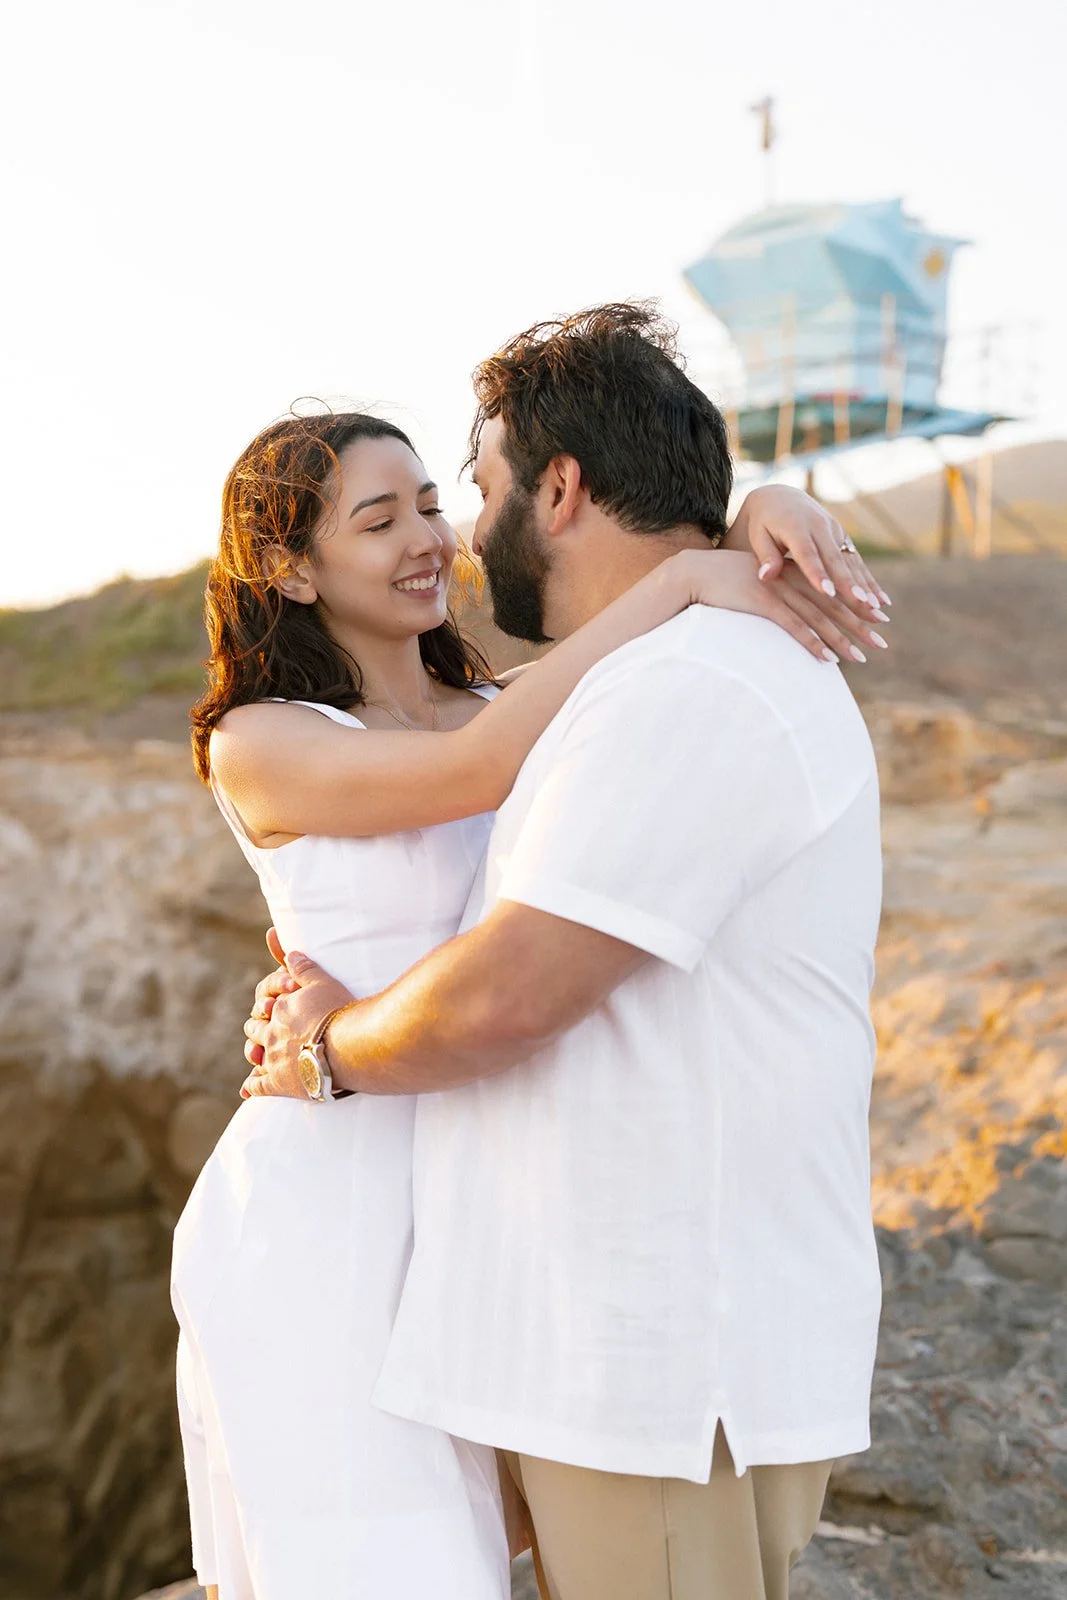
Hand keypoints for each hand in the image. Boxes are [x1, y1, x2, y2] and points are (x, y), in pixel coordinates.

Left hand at [240, 929, 353, 1099]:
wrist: (349, 1047)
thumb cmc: (340, 1013)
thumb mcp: (323, 982)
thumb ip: (304, 968)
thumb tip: (290, 954)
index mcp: (280, 1008)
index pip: (265, 1004)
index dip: (269, 1005)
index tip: (273, 1006)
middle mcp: (271, 1032)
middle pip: (255, 1028)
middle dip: (257, 1027)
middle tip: (262, 1029)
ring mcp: (273, 1058)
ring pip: (254, 1054)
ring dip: (253, 1053)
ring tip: (256, 1056)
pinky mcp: (278, 1083)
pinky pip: (257, 1086)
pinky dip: (250, 1086)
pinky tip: (247, 1089)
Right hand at [670, 548, 888, 665]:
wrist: (692, 574)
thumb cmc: (720, 584)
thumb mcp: (754, 586)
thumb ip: (774, 596)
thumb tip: (789, 612)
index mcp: (791, 573)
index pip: (830, 591)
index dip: (854, 605)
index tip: (874, 619)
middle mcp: (790, 579)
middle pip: (832, 604)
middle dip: (859, 623)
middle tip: (881, 639)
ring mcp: (778, 591)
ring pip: (818, 617)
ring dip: (842, 638)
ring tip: (862, 655)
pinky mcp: (763, 603)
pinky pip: (794, 626)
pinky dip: (813, 643)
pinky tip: (828, 658)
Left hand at [725, 485, 891, 620]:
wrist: (781, 498)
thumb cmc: (764, 524)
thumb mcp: (758, 535)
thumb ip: (765, 556)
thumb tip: (766, 577)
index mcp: (796, 526)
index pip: (808, 553)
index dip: (818, 573)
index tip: (827, 593)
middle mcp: (820, 526)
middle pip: (835, 559)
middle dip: (849, 583)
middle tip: (862, 604)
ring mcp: (835, 531)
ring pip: (851, 562)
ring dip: (865, 586)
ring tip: (876, 608)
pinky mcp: (844, 538)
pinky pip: (857, 562)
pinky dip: (869, 582)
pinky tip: (882, 601)